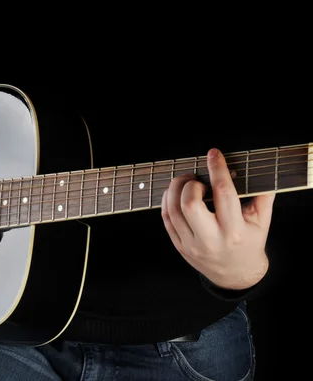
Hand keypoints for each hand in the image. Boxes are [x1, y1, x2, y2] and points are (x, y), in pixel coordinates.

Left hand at [161, 148, 274, 289]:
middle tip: (196, 178)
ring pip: (173, 211)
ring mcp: (192, 244)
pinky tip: (174, 193)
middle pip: (190, 204)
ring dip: (175, 189)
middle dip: (190, 184)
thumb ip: (263, 196)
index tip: (214, 154)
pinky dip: (167, 201)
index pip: (223, 193)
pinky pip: (166, 219)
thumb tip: (262, 171)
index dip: (217, 169)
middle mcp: (211, 239)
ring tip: (185, 182)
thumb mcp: (262, 222)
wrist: (235, 274)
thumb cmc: (249, 243)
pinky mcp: (179, 246)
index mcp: (235, 231)